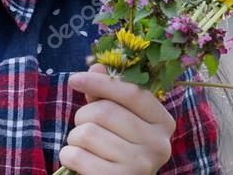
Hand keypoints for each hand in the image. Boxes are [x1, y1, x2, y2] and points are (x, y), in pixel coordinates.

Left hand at [59, 63, 175, 173]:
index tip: (74, 79)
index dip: (100, 82)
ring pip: (87, 133)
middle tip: (85, 127)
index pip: (131, 93)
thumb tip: (97, 67)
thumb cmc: (116, 144)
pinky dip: (69, 155)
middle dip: (83, 116)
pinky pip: (77, 155)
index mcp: (163, 122)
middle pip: (104, 111)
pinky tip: (80, 161)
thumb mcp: (118, 117)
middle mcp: (159, 144)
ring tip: (86, 147)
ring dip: (75, 137)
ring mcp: (141, 165)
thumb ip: (108, 92)